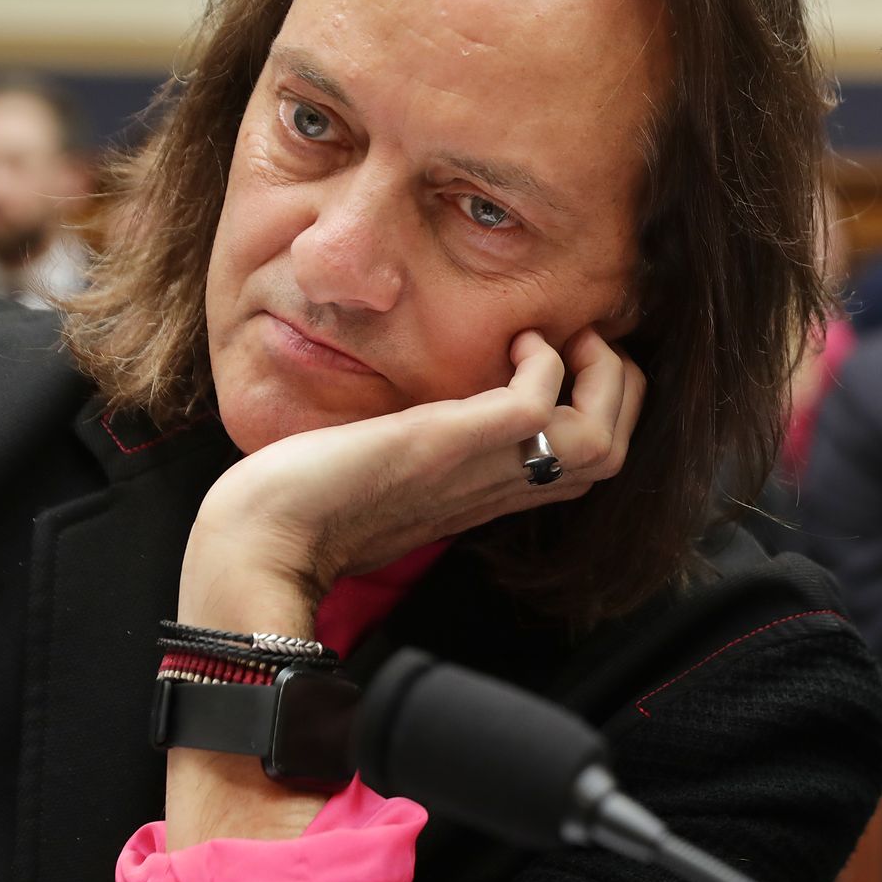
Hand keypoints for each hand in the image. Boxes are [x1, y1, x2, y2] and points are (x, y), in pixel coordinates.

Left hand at [162, 326, 641, 848]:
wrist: (261, 539)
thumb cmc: (308, 504)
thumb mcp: (392, 465)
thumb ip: (430, 446)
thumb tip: (436, 411)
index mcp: (492, 491)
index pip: (594, 460)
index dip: (603, 403)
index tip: (563, 359)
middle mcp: (501, 484)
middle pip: (616, 450)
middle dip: (620, 385)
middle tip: (575, 344)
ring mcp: (483, 466)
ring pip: (604, 440)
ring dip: (601, 375)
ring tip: (559, 342)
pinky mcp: (453, 443)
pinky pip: (541, 402)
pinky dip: (544, 360)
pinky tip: (512, 343)